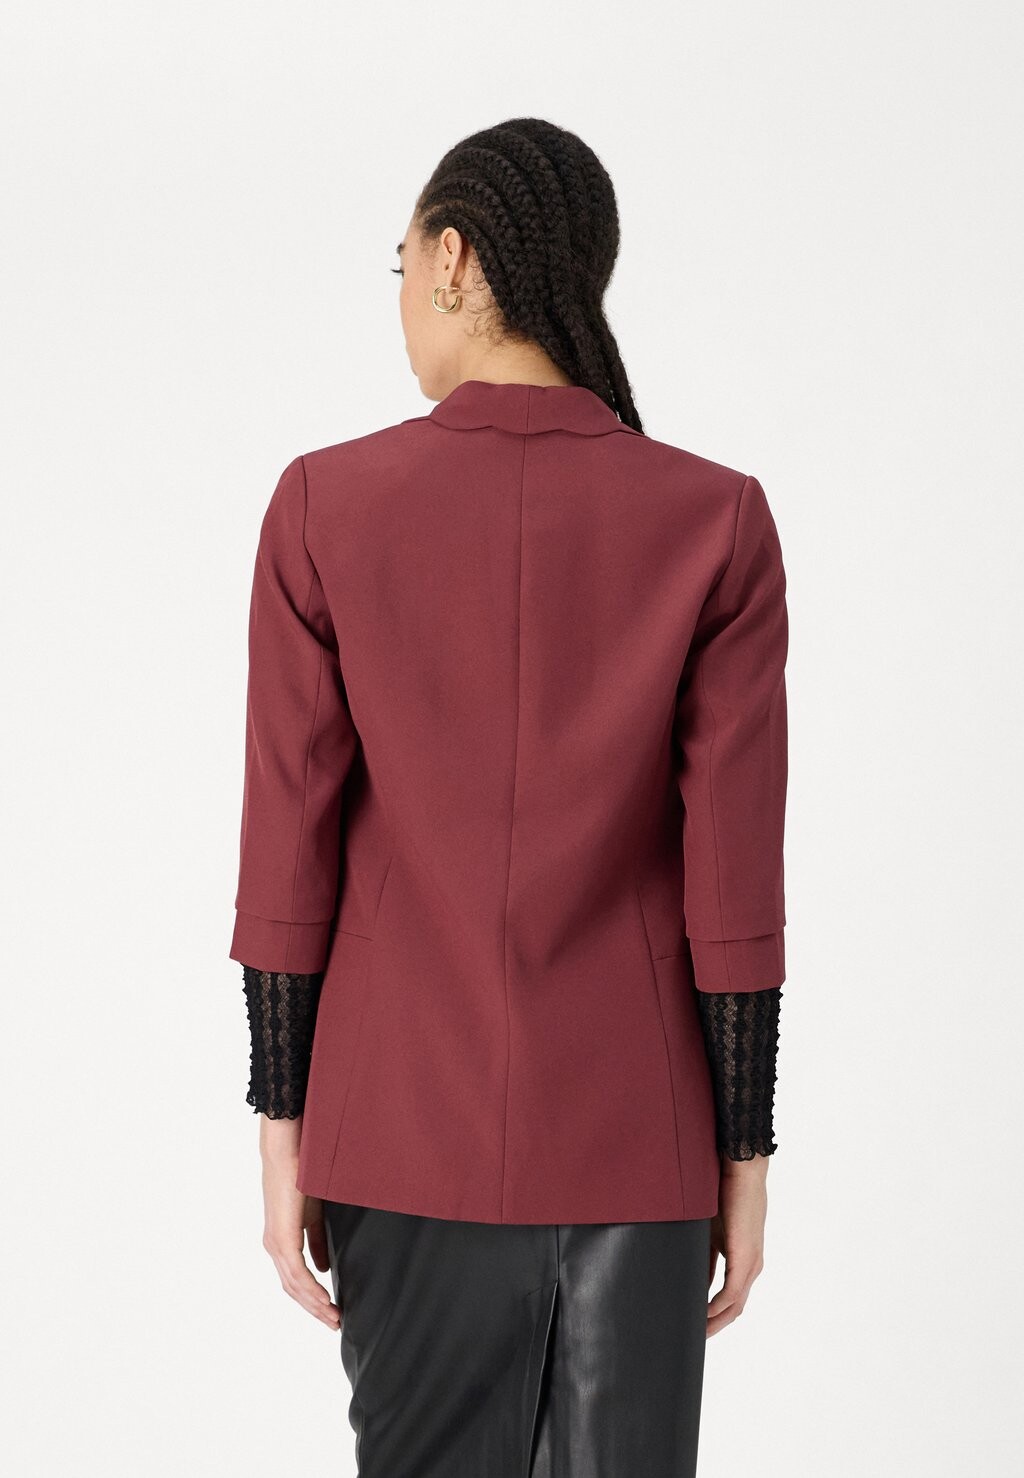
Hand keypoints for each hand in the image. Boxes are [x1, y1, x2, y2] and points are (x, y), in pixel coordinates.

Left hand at [259, 1115, 340, 1330]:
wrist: (287, 1147)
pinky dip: (312, 1291)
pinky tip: (326, 1301)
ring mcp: (276, 1243)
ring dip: (315, 1305)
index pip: (295, 1278)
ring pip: (294, 1286)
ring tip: (334, 1318)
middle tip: (336, 1322)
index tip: (332, 1310)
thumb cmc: (302, 1172)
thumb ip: (317, 1239)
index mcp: (281, 1238)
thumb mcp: (314, 1212)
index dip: (313, 1296)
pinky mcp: (282, 1238)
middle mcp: (274, 1245)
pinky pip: (297, 1274)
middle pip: (293, 1289)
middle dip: (315, 1308)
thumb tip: (324, 1266)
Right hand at [706, 1153, 768, 1336]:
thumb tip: (690, 1276)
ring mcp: (750, 1265)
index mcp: (743, 1259)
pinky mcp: (745, 1259)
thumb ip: (703, 1255)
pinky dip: (716, 1308)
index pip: (729, 1296)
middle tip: (692, 1337)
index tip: (693, 1323)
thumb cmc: (724, 1194)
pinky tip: (701, 1315)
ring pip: (734, 1306)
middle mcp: (751, 1266)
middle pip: (733, 1309)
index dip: (712, 1313)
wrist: (740, 1170)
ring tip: (695, 1333)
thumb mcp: (708, 1231)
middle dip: (713, 1325)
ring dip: (715, 1321)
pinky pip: (731, 1295)